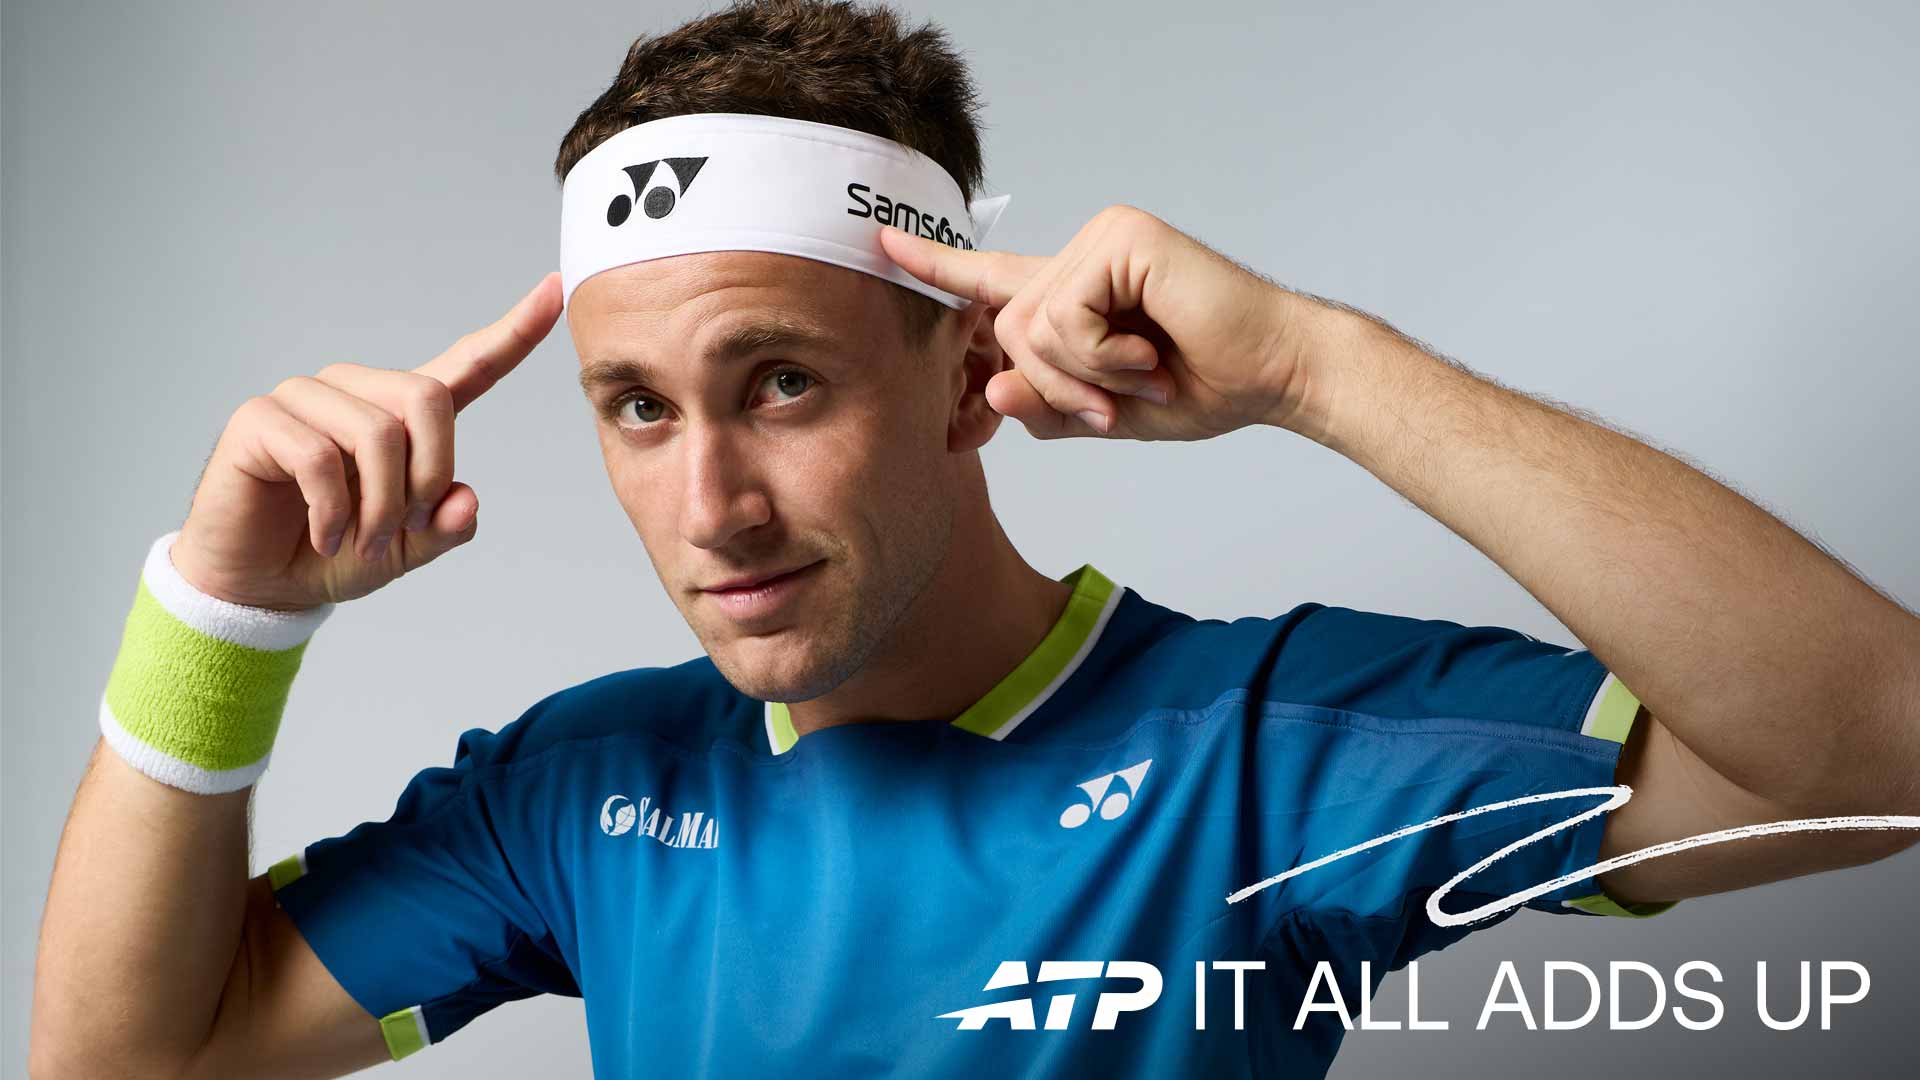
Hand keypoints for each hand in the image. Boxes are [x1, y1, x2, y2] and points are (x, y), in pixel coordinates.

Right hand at [169, 273, 563, 610]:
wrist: (260, 586)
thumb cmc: (335, 555)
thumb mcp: (408, 550)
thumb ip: (445, 526)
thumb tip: (463, 499)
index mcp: (403, 414)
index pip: (468, 364)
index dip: (514, 331)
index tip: (556, 288)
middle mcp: (357, 392)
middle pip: (428, 400)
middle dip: (427, 477)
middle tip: (404, 531)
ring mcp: (306, 398)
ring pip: (377, 434)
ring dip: (380, 509)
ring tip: (360, 543)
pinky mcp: (261, 418)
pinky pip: (320, 458)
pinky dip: (334, 513)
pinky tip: (326, 536)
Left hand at [879, 204, 1310, 440]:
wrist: (1275, 373)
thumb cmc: (1205, 386)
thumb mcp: (1107, 412)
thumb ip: (1047, 406)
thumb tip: (989, 390)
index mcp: (1074, 291)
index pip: (991, 279)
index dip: (936, 266)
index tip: (880, 243)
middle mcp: (1082, 255)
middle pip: (1008, 328)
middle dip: (1057, 385)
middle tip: (1117, 407)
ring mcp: (1102, 238)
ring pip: (1033, 326)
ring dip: (1086, 376)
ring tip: (1146, 375)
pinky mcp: (1120, 237)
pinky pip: (1067, 314)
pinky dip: (1104, 355)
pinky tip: (1152, 353)